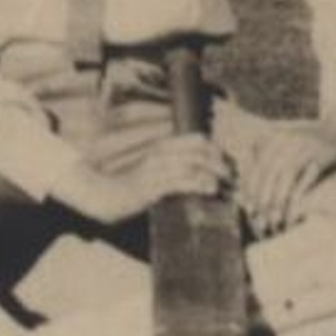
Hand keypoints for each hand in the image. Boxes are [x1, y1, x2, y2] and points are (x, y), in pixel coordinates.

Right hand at [53, 134, 230, 226]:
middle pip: (199, 149)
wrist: (105, 196)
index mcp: (162, 148)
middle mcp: (161, 154)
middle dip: (219, 160)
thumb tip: (198, 172)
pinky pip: (182, 181)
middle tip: (230, 175)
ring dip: (213, 173)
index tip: (226, 163)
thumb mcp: (154, 172)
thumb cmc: (132, 186)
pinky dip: (200, 184)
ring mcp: (157, 170)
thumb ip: (174, 169)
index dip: (215, 149)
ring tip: (222, 184)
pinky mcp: (154, 187)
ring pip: (193, 163)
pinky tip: (209, 190)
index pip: (196, 139)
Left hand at [236, 114, 335, 238]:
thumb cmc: (309, 146)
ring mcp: (306, 146)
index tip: (247, 208)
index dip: (249, 189)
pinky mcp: (324, 155)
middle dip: (262, 198)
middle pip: (268, 172)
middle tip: (259, 219)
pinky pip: (308, 177)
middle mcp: (288, 139)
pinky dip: (299, 195)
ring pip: (286, 176)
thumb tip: (244, 191)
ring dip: (278, 200)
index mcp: (274, 137)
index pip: (255, 166)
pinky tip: (294, 211)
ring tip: (275, 220)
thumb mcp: (285, 146)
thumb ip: (266, 161)